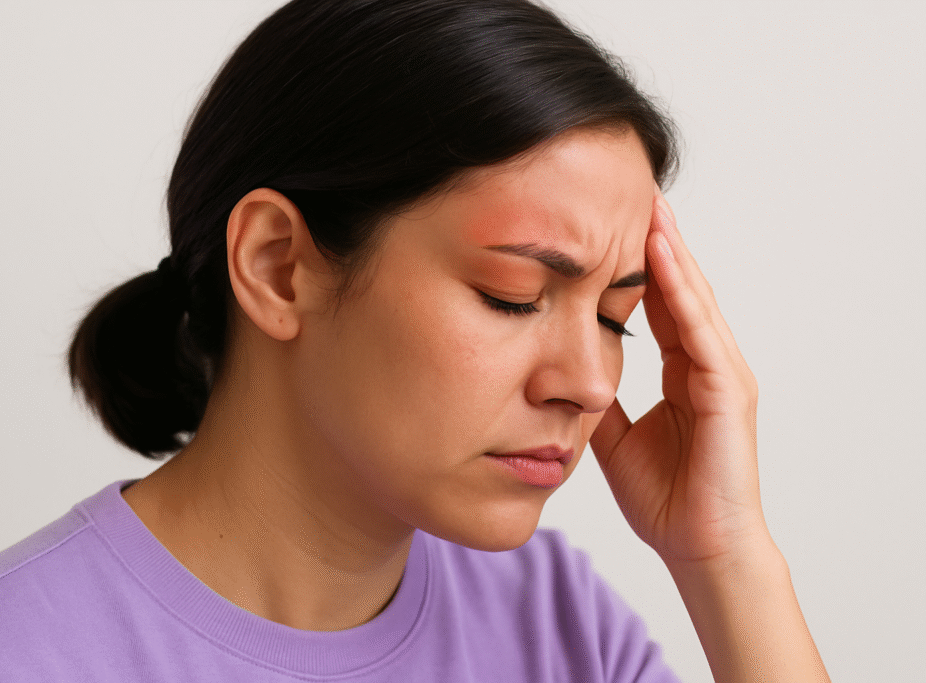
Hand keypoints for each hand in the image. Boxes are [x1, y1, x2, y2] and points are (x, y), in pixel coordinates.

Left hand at [588, 185, 768, 564]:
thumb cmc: (664, 497)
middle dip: (655, 241)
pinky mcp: (729, 391)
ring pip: (693, 298)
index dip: (634, 264)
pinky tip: (660, 255)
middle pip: (678, 288)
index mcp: (682, 371)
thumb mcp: (613, 436)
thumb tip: (557, 368)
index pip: (658, 303)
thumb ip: (596, 397)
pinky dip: (681, 291)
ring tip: (646, 204)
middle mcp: (706, 363)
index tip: (607, 223)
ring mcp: (722, 373)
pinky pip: (700, 331)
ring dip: (669, 250)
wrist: (700, 548)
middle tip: (629, 190)